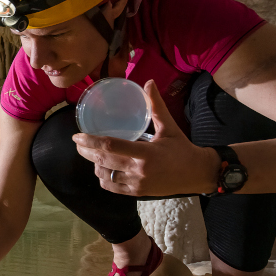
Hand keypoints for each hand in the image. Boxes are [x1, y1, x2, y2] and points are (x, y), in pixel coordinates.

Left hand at [72, 80, 218, 195]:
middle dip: (86, 152)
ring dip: (95, 164)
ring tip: (92, 154)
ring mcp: (137, 184)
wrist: (198, 174)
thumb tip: (149, 82)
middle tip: (78, 143)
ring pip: (104, 175)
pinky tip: (103, 168)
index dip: (91, 141)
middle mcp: (138, 171)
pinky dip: (103, 178)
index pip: (111, 146)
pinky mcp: (137, 193)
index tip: (77, 136)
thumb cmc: (182, 149)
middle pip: (103, 161)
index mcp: (146, 153)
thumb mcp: (169, 127)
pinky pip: (112, 187)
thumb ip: (156, 106)